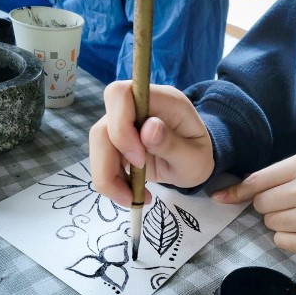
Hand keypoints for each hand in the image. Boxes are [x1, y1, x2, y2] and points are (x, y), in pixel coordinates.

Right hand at [89, 81, 213, 206]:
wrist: (191, 162)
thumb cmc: (197, 156)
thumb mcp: (195, 158)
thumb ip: (174, 144)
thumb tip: (148, 129)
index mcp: (161, 101)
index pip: (121, 95)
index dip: (120, 128)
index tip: (139, 160)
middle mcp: (136, 108)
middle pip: (101, 126)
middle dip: (108, 162)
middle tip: (130, 190)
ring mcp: (123, 125)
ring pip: (97, 146)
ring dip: (106, 177)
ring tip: (131, 199)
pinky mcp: (116, 143)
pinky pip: (101, 160)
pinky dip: (110, 181)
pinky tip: (130, 194)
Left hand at [212, 151, 295, 258]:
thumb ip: (272, 176)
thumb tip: (231, 190)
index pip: (257, 181)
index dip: (236, 191)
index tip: (219, 197)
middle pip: (260, 203)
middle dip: (269, 204)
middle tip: (293, 202)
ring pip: (269, 223)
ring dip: (279, 220)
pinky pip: (280, 241)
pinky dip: (289, 237)